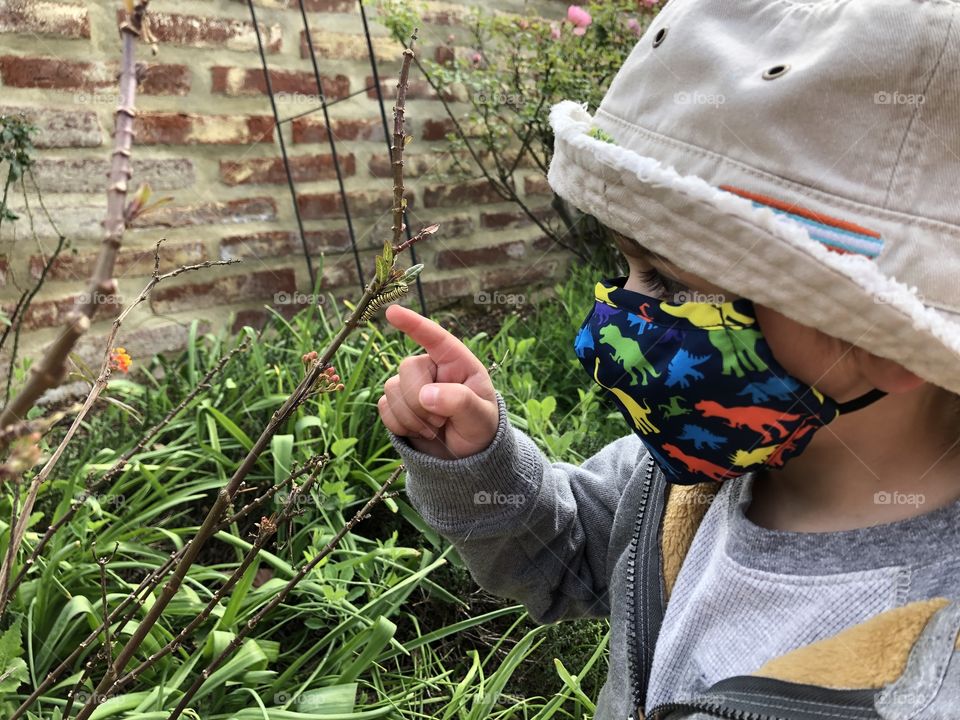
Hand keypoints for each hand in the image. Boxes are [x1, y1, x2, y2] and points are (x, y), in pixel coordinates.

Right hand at [378, 304, 498, 459]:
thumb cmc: (479, 428)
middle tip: (443, 423)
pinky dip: (401, 426)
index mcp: (456, 362)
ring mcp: (411, 384)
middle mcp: (431, 368)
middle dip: (421, 402)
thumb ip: (459, 402)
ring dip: (413, 418)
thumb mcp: (479, 417)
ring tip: (435, 429)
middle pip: (407, 368)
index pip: (435, 338)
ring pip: (391, 389)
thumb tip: (425, 394)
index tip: (392, 312)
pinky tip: (419, 432)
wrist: (465, 457)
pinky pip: (384, 408)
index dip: (414, 324)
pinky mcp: (396, 403)